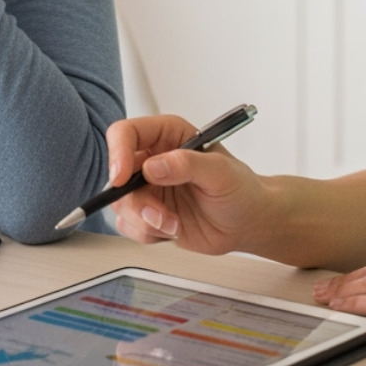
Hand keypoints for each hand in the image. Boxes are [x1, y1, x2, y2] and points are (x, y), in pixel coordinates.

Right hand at [106, 115, 274, 254]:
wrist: (248, 222)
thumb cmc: (241, 189)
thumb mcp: (220, 172)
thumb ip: (187, 164)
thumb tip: (153, 167)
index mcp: (167, 136)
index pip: (126, 133)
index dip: (118, 153)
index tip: (121, 178)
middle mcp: (153, 159)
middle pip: (117, 174)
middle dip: (135, 201)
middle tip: (160, 215)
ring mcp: (149, 189)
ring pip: (121, 204)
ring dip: (144, 220)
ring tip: (174, 224)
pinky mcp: (149, 214)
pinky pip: (129, 225)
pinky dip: (147, 233)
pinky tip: (173, 230)